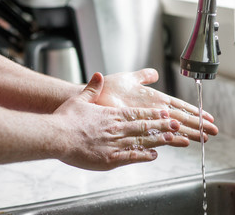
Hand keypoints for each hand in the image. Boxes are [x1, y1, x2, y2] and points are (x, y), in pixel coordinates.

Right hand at [53, 73, 188, 170]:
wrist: (56, 136)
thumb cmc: (66, 118)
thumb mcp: (80, 99)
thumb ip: (92, 88)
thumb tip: (99, 76)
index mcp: (111, 115)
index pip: (137, 113)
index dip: (153, 113)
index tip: (165, 112)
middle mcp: (117, 129)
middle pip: (144, 126)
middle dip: (162, 125)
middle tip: (177, 124)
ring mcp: (115, 144)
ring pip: (141, 141)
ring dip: (158, 139)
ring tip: (172, 138)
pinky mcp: (109, 159)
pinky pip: (131, 157)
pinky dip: (144, 156)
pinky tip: (154, 155)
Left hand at [96, 69, 218, 141]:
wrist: (94, 96)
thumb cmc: (109, 88)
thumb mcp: (130, 78)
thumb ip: (143, 76)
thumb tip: (154, 73)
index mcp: (155, 99)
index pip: (180, 105)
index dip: (195, 111)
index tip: (208, 117)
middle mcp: (154, 110)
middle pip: (182, 118)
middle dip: (199, 125)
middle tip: (214, 132)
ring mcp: (148, 119)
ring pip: (174, 127)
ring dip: (190, 133)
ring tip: (205, 138)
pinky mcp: (139, 126)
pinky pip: (158, 133)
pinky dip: (172, 138)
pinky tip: (183, 142)